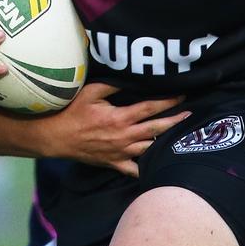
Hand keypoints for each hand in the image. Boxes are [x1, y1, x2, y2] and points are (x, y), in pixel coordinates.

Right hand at [41, 82, 191, 176]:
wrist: (54, 137)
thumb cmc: (71, 112)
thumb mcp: (91, 92)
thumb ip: (114, 84)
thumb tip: (132, 76)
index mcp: (120, 118)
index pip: (151, 108)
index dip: (169, 102)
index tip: (183, 96)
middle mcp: (124, 137)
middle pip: (157, 129)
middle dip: (175, 121)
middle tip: (189, 115)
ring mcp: (120, 153)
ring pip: (150, 149)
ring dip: (165, 143)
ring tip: (179, 137)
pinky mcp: (114, 163)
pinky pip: (134, 170)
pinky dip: (147, 168)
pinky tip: (159, 167)